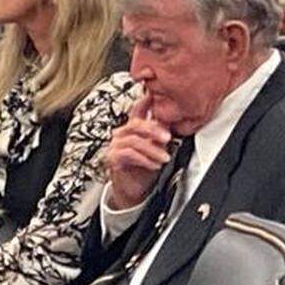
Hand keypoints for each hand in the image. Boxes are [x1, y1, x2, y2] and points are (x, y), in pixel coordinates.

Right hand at [105, 92, 172, 210]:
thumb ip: (160, 134)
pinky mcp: (112, 159)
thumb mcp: (157, 148)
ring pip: (134, 141)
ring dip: (152, 150)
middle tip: (167, 137)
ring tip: (164, 157)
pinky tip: (154, 164)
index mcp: (132, 129)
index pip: (137, 110)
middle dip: (153, 130)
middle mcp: (121, 134)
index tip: (153, 95)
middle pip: (135, 124)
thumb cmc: (144, 168)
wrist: (134, 189)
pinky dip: (144, 159)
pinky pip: (129, 154)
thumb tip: (172, 120)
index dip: (144, 101)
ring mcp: (115, 146)